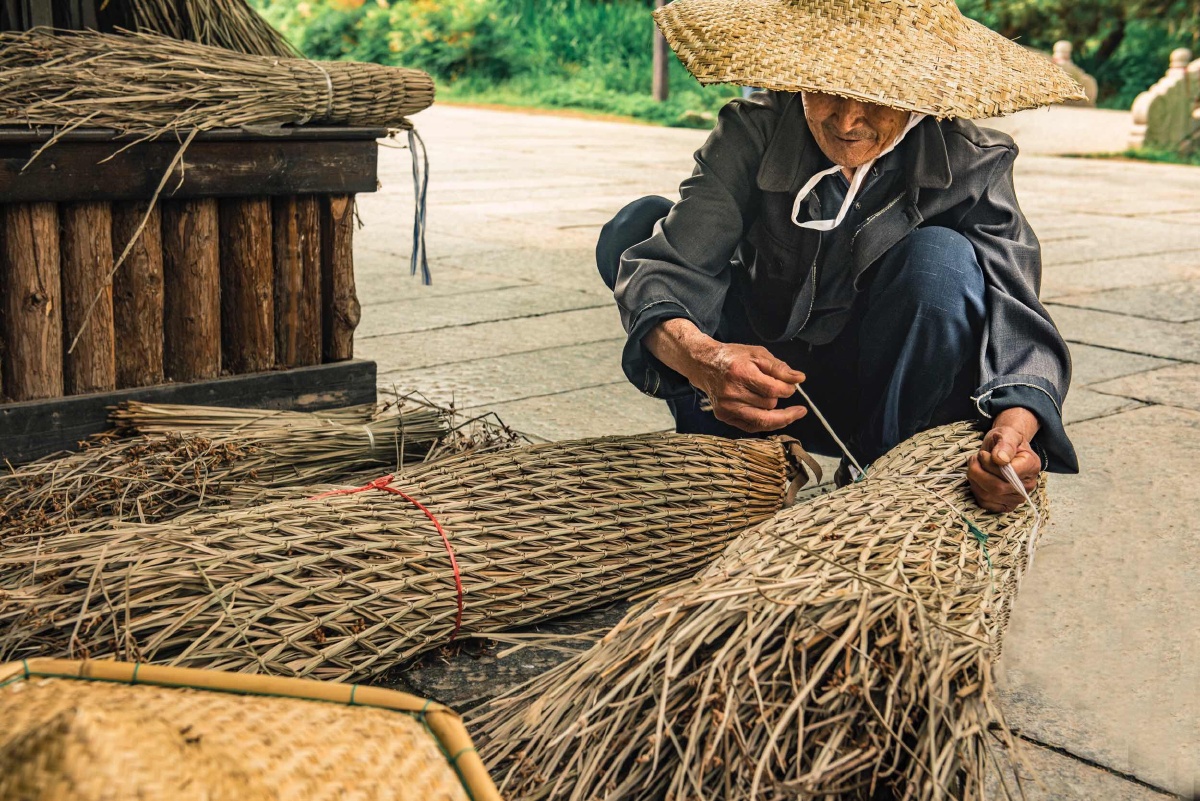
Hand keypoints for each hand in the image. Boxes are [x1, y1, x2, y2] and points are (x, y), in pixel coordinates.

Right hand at [692, 342, 807, 432]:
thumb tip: (799, 379)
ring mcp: (726, 407)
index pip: (773, 390)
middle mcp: (731, 393)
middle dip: (778, 397)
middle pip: (769, 405)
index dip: (788, 389)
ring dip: (775, 412)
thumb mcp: (757, 354)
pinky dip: (765, 422)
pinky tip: (774, 416)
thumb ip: (779, 367)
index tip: (792, 385)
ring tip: (782, 406)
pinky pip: (752, 427)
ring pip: (763, 420)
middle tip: (779, 389)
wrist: (705, 364)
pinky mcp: (724, 416)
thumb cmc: (733, 357)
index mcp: (740, 373)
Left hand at [968, 409, 1040, 512]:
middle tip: (975, 458)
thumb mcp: (1007, 434)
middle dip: (978, 471)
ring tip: (975, 465)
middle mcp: (1028, 485)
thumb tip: (1000, 459)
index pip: (1009, 473)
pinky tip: (977, 478)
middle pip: (997, 487)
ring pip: (987, 495)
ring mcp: (1017, 498)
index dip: (990, 464)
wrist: (1004, 450)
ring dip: (974, 479)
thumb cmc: (1005, 442)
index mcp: (1032, 466)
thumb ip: (1005, 445)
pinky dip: (975, 489)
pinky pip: (984, 502)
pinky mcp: (1005, 505)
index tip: (983, 454)